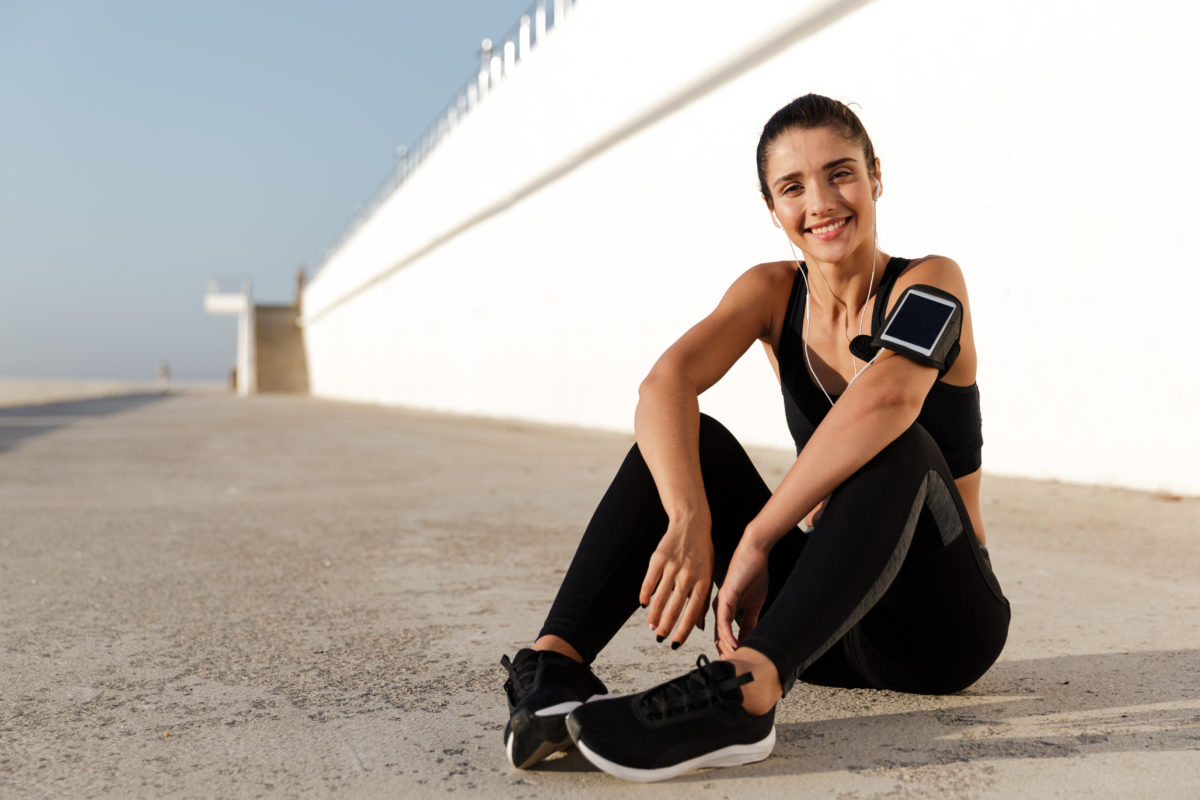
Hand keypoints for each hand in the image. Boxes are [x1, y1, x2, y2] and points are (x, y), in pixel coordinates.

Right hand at [639, 513, 712, 647]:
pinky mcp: (658, 558)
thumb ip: (703, 600)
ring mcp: (672, 566)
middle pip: (674, 608)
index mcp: (703, 581)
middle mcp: (688, 575)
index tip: (675, 644)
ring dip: (655, 615)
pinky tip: (644, 605)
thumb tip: (699, 626)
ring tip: (652, 626)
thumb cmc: (702, 553)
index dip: (683, 631)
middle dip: (666, 627)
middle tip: (660, 639)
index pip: (692, 613)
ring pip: (660, 597)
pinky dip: (646, 595)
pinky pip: (649, 581)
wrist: (691, 523)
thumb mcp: (709, 574)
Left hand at [715, 533, 769, 655]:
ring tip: (735, 662)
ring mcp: (720, 604)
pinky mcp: (725, 597)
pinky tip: (735, 646)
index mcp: (724, 610)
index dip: (731, 652)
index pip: (725, 637)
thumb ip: (750, 623)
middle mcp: (719, 609)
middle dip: (727, 655)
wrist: (755, 553)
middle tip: (736, 669)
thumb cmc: (754, 574)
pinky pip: (723, 621)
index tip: (740, 665)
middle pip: (719, 639)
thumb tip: (750, 640)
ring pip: (720, 633)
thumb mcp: (754, 605)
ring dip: (727, 649)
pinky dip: (729, 635)